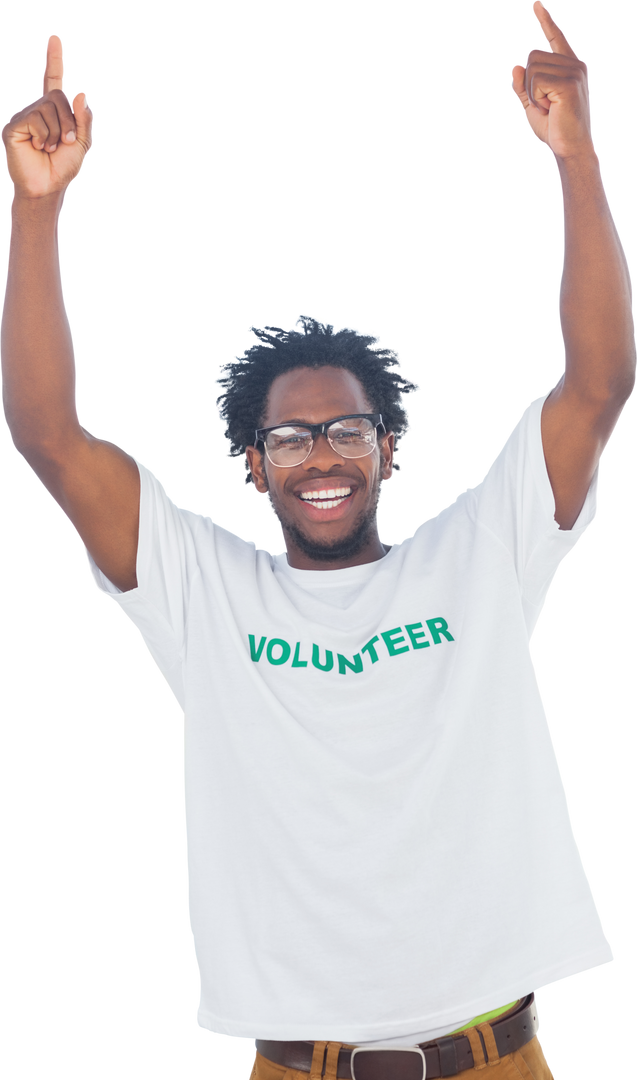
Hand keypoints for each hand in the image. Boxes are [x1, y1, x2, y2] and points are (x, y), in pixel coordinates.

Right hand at [1, 33, 93, 198]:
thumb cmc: (63, 167)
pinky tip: (39, 148)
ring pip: (48, 107)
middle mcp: (38, 108)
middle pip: (59, 96)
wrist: (47, 188)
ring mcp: (24, 115)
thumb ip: (84, 118)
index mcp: (54, 111)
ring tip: (50, 148)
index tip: (54, 38)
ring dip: (58, 132)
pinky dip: (44, 136)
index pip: (53, 79)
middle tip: (65, 143)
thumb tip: (80, 91)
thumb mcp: (82, 142)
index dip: (54, 59)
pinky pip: (36, 119)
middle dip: (70, 122)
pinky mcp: (14, 126)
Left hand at [510, 2, 593, 159]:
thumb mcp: (531, 105)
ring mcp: (574, 71)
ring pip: (532, 68)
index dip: (545, 20)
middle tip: (544, 105)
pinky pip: (535, 81)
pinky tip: (550, 108)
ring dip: (531, 93)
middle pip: (532, 55)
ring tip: (548, 107)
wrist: (570, 149)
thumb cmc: (554, 129)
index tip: (535, 3)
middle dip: (528, 83)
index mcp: (569, 66)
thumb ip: (521, 85)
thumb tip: (514, 65)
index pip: (555, 38)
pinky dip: (535, 98)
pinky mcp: (568, 83)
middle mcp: (574, 64)